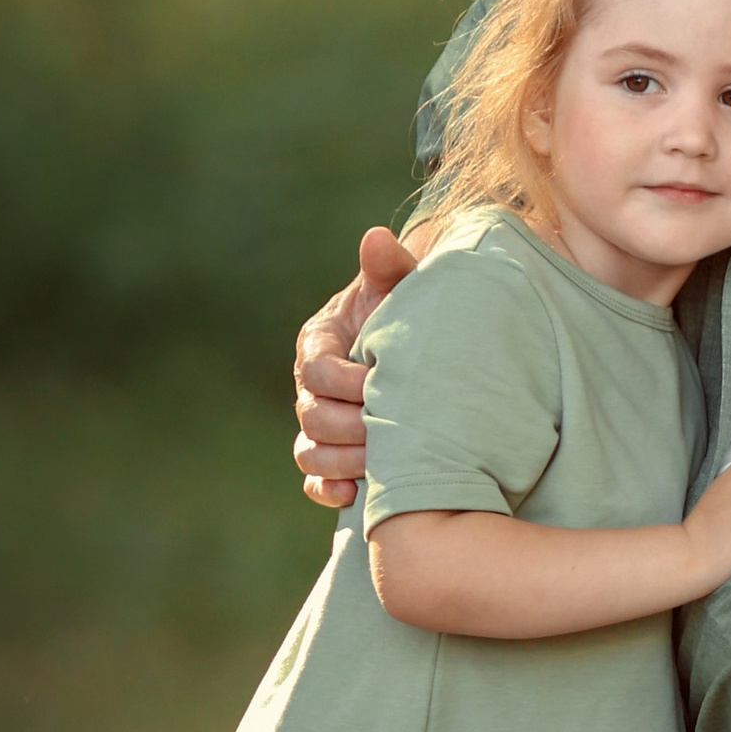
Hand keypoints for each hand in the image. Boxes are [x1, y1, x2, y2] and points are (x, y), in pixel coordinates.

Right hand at [293, 224, 421, 506]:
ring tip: (378, 464)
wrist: (421, 344)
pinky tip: (355, 494)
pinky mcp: (329, 453)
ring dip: (339, 461)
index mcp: (318, 342)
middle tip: (389, 431)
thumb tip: (376, 237)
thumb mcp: (400, 286)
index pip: (316, 369)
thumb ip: (388, 268)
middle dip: (348, 425)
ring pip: (309, 452)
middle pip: (311, 416)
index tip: (380, 384)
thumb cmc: (409, 309)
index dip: (344, 381)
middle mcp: (310, 386)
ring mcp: (317, 422)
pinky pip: (314, 481)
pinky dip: (328, 491)